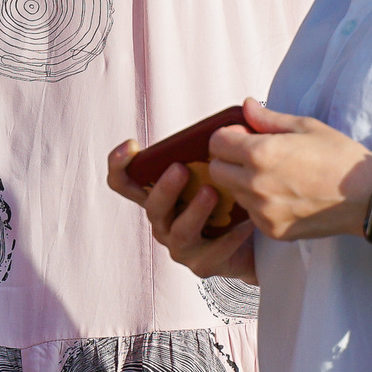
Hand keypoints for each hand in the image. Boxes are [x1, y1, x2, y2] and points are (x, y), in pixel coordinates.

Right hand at [107, 140, 257, 281]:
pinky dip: (230, 236)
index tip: (132, 145)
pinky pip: (213, 251)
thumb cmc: (228, 202)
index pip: (124, 182)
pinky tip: (245, 222)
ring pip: (179, 232)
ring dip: (194, 211)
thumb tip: (245, 108)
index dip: (119, 164)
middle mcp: (163, 221)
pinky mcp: (202, 263)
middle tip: (180, 168)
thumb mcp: (218, 174)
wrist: (252, 243)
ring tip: (211, 193)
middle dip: (164, 188)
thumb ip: (219, 149)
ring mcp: (179, 245)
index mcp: (160, 196)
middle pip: (151, 207)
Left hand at [203, 97, 371, 242]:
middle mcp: (256, 184)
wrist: (369, 197)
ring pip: (233, 193)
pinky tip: (285, 195)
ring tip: (274, 176)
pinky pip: (252, 214)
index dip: (227, 136)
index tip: (244, 135)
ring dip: (243, 182)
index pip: (216, 143)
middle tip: (254, 156)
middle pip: (217, 170)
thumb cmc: (340, 157)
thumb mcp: (306, 126)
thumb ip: (268, 118)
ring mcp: (263, 211)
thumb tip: (245, 106)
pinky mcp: (273, 231)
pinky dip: (260, 204)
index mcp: (261, 153)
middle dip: (228, 160)